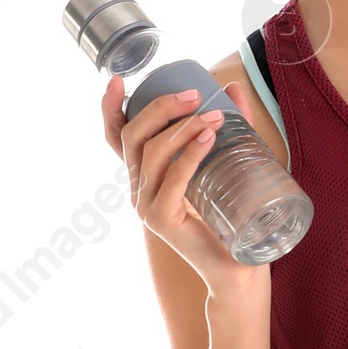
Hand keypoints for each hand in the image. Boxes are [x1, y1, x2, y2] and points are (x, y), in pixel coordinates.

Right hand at [101, 72, 264, 295]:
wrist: (236, 268)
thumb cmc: (229, 216)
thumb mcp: (225, 162)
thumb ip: (230, 127)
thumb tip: (232, 87)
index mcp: (145, 175)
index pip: (117, 138)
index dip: (111, 108)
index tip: (117, 80)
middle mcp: (138, 189)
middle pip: (133, 136)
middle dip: (160, 107)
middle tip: (195, 95)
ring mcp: (146, 205)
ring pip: (153, 153)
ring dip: (183, 128)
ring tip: (214, 117)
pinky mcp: (161, 220)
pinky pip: (172, 179)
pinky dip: (190, 155)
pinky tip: (208, 138)